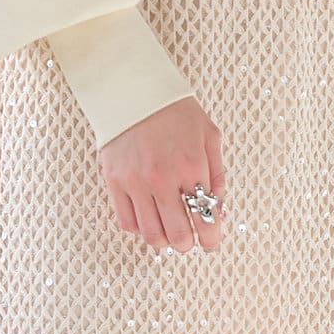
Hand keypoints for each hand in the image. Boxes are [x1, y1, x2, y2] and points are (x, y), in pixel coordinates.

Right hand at [100, 96, 224, 253]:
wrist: (134, 89)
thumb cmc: (175, 111)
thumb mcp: (209, 135)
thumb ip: (217, 173)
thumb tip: (218, 208)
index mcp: (191, 166)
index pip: (204, 218)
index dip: (210, 239)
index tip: (209, 243)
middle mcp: (163, 178)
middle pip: (177, 235)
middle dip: (187, 244)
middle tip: (189, 241)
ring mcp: (136, 182)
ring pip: (151, 234)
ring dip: (163, 240)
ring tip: (168, 232)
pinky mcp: (114, 182)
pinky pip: (127, 222)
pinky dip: (140, 228)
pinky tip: (148, 218)